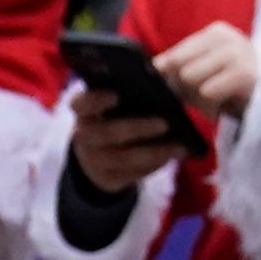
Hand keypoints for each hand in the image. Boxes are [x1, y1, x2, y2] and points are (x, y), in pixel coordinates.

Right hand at [68, 91, 187, 193]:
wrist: (101, 156)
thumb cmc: (118, 118)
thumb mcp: (118, 105)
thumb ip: (132, 92)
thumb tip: (164, 80)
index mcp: (85, 112)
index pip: (80, 104)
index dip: (95, 100)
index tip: (116, 95)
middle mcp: (83, 136)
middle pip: (106, 133)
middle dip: (137, 128)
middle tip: (165, 123)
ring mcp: (93, 160)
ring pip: (123, 158)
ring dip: (154, 151)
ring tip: (179, 145)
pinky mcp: (107, 179)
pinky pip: (132, 174)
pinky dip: (154, 165)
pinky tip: (172, 155)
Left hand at [156, 22, 258, 119]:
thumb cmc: (232, 89)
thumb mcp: (204, 72)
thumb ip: (178, 66)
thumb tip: (152, 67)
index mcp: (215, 33)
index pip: (171, 57)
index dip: (171, 80)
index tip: (188, 90)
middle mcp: (227, 37)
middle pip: (177, 66)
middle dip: (183, 89)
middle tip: (205, 97)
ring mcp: (237, 53)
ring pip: (189, 78)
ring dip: (197, 100)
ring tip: (216, 101)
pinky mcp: (245, 73)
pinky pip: (207, 93)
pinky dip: (210, 108)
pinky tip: (224, 109)